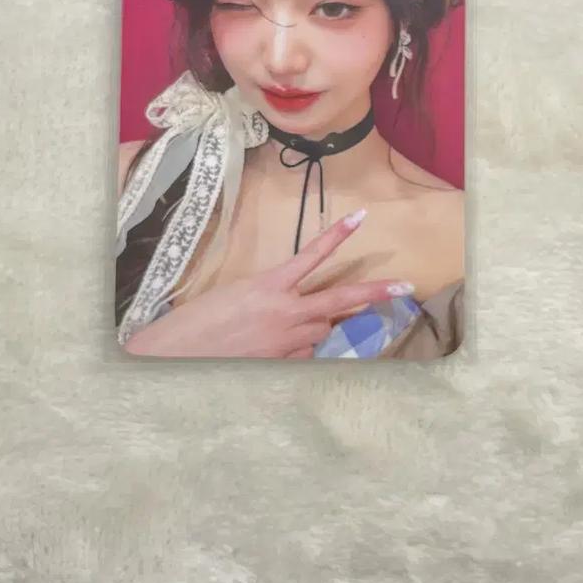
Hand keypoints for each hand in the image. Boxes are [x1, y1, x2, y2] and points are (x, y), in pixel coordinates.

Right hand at [122, 208, 414, 358]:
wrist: (177, 354)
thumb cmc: (200, 322)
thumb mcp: (238, 295)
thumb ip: (275, 297)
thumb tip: (300, 308)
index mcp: (270, 285)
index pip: (312, 255)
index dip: (338, 236)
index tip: (360, 218)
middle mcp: (286, 312)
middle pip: (341, 300)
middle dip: (376, 292)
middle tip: (405, 286)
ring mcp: (289, 341)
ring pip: (322, 332)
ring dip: (317, 329)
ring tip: (281, 330)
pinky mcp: (285, 364)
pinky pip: (307, 356)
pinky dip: (300, 353)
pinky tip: (273, 353)